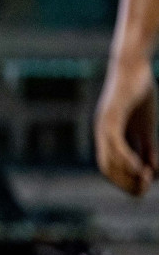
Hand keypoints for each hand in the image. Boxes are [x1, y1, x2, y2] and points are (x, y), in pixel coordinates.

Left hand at [94, 60, 157, 195]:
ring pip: (109, 159)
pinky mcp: (110, 116)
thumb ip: (147, 148)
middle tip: (144, 190)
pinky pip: (115, 144)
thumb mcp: (146, 126)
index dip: (126, 180)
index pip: (111, 167)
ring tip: (145, 181)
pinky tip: (140, 167)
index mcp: (108, 137)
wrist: (134, 65)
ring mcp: (103, 125)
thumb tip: (152, 171)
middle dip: (125, 183)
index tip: (145, 186)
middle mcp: (102, 134)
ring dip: (127, 174)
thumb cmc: (140, 93)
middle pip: (107, 168)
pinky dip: (127, 159)